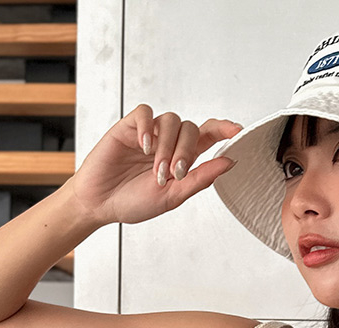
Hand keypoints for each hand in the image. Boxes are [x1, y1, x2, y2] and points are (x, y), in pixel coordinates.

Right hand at [69, 105, 242, 225]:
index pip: (208, 136)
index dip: (223, 130)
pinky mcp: (129, 127)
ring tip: (156, 170)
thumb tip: (229, 162)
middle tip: (174, 174)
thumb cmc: (134, 202)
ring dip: (167, 146)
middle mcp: (168, 143)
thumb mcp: (173, 197)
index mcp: (183, 158)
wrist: (101, 204)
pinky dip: (149, 127)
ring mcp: (149, 133)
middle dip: (186, 151)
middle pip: (191, 128)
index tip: (237, 131)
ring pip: (171, 121)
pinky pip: (145, 113)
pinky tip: (144, 147)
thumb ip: (200, 179)